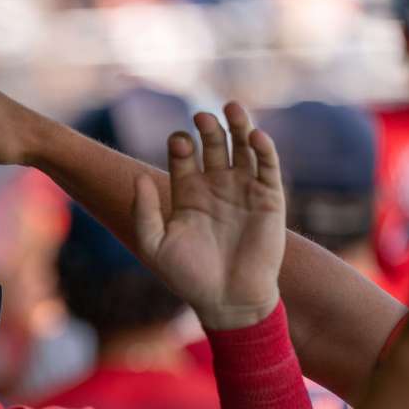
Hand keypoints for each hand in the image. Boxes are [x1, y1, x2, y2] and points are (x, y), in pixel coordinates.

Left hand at [132, 105, 284, 329]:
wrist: (227, 300)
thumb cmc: (187, 277)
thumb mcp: (155, 245)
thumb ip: (145, 212)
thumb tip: (138, 177)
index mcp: (188, 195)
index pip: (183, 156)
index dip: (180, 145)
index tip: (177, 142)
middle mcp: (216, 188)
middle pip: (213, 145)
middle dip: (208, 128)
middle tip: (201, 118)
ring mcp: (244, 191)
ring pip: (242, 148)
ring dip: (238, 126)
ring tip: (230, 107)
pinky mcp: (270, 200)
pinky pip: (268, 167)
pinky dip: (264, 148)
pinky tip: (255, 135)